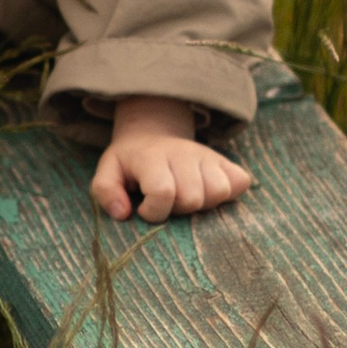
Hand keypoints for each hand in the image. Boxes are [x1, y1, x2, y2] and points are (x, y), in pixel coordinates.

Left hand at [91, 94, 253, 223]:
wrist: (154, 133)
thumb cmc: (131, 162)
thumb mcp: (108, 171)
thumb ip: (106, 192)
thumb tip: (123, 214)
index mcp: (153, 157)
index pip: (163, 192)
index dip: (154, 211)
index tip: (144, 209)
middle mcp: (183, 154)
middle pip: (193, 198)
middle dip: (177, 209)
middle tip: (166, 202)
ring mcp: (207, 156)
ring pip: (219, 192)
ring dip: (203, 203)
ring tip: (186, 197)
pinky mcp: (225, 161)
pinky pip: (240, 182)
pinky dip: (228, 193)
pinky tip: (206, 191)